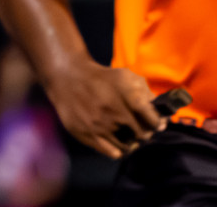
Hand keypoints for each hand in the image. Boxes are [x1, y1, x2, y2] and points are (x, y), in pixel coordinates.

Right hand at [42, 59, 164, 157]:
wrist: (67, 77)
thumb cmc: (102, 78)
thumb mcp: (126, 77)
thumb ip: (147, 94)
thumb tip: (161, 114)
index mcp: (127, 96)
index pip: (154, 121)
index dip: (158, 124)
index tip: (156, 123)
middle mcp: (113, 112)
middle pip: (142, 135)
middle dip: (144, 132)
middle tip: (140, 128)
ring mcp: (98, 125)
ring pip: (128, 146)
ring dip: (131, 142)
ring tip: (127, 134)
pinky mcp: (85, 134)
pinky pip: (111, 152)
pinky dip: (117, 149)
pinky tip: (115, 139)